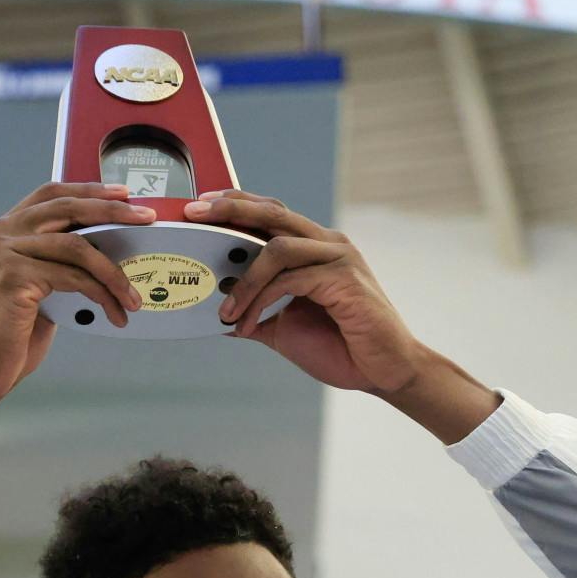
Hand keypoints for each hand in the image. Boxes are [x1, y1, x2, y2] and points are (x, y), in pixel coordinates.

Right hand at [0, 182, 153, 400]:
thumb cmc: (11, 336)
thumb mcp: (37, 288)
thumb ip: (58, 263)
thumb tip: (105, 250)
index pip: (49, 196)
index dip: (87, 191)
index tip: (122, 195)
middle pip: (64, 208)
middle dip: (111, 211)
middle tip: (146, 219)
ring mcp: (0, 252)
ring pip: (75, 246)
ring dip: (113, 272)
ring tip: (133, 296)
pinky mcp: (12, 276)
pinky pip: (73, 277)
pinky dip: (101, 293)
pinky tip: (115, 312)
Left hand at [183, 190, 425, 394]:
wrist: (382, 372)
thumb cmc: (340, 348)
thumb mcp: (284, 329)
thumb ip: (256, 315)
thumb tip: (217, 316)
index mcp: (314, 248)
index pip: (271, 214)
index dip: (236, 205)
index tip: (200, 207)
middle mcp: (327, 244)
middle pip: (273, 212)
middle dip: (231, 210)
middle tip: (194, 215)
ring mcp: (338, 258)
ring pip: (278, 247)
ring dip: (244, 280)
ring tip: (224, 311)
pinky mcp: (344, 279)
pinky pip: (290, 279)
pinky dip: (260, 300)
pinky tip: (245, 324)